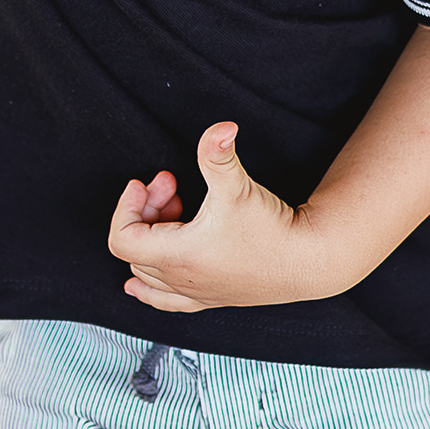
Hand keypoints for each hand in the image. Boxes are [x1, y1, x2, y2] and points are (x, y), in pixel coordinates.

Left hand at [108, 124, 331, 313]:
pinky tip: (136, 286)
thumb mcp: (238, 187)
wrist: (307, 262)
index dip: (126, 206)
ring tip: (178, 215)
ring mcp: (194, 292)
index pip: (122, 237)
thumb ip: (219, 155)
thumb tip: (221, 127)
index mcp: (178, 256)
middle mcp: (180, 279)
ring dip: (151, 239)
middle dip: (147, 212)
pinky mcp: (210, 298)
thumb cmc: (272, 230)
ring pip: (146, 271)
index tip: (146, 183)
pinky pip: (163, 301)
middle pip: (135, 248)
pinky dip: (146, 289)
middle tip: (174, 186)